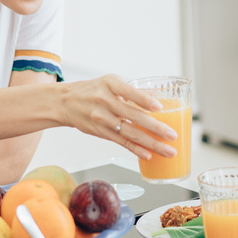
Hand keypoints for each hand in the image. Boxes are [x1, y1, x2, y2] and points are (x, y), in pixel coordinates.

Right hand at [60, 75, 178, 160]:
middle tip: (172, 135)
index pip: (129, 92)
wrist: (65, 102)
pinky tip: (148, 155)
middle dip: (156, 128)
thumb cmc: (93, 91)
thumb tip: (157, 101)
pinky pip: (121, 142)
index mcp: (110, 85)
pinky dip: (136, 149)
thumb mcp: (110, 82)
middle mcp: (105, 102)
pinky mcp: (101, 132)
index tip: (160, 107)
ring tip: (168, 150)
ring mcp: (102, 119)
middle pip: (133, 116)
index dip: (144, 100)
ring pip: (130, 133)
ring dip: (151, 143)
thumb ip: (131, 92)